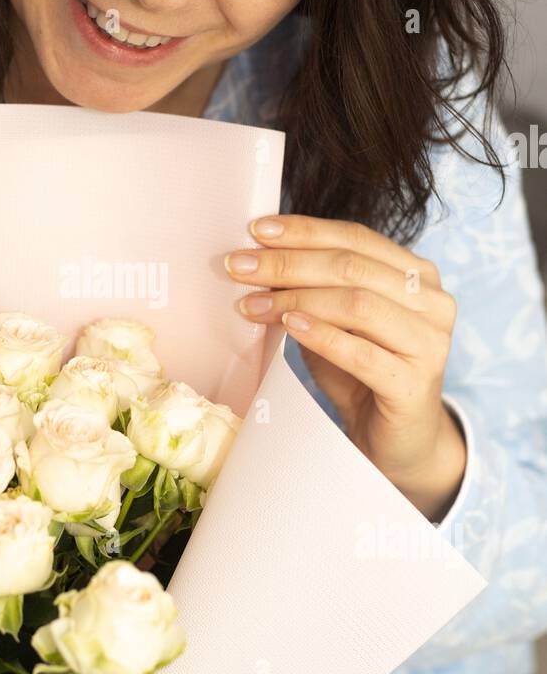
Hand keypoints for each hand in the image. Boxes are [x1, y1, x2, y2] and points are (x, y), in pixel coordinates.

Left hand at [225, 214, 466, 520]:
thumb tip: (255, 257)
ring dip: (297, 300)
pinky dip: (322, 336)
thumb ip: (311, 288)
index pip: (356, 238)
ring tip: (252, 304)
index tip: (255, 231)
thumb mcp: (334, 321)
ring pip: (358, 305)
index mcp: (418, 275)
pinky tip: (289, 327)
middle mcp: (433, 302)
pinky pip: (364, 354)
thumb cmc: (361, 375)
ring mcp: (430, 343)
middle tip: (240, 267)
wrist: (395, 442)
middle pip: (353, 267)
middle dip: (289, 263)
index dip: (304, 231)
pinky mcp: (416, 385)